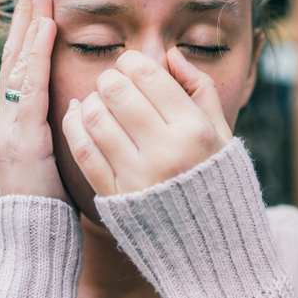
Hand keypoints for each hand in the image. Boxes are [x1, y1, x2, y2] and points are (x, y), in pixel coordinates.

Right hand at [0, 0, 67, 200]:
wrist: (31, 244)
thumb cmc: (51, 208)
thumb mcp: (58, 162)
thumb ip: (65, 133)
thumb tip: (82, 108)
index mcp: (20, 123)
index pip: (24, 66)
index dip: (31, 30)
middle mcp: (9, 119)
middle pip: (15, 55)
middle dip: (25, 13)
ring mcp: (10, 128)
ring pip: (18, 64)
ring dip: (29, 22)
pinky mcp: (19, 139)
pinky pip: (28, 90)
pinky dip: (34, 57)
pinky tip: (45, 30)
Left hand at [61, 48, 232, 195]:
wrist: (209, 243)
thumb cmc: (217, 179)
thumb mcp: (222, 132)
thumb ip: (200, 89)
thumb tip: (170, 55)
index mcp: (195, 130)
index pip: (147, 75)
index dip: (131, 61)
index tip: (131, 66)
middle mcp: (166, 151)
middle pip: (116, 91)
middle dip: (109, 78)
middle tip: (112, 83)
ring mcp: (138, 176)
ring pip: (94, 117)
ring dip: (90, 101)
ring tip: (99, 102)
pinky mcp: (115, 196)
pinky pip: (83, 150)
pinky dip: (75, 126)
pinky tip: (79, 117)